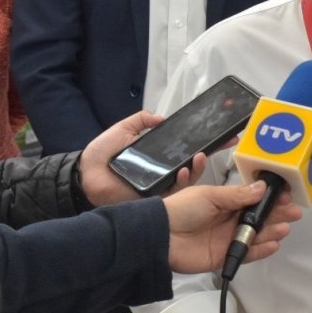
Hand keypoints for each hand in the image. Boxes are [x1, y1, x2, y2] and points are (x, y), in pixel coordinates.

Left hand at [79, 111, 214, 206]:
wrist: (85, 175)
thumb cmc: (101, 153)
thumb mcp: (122, 129)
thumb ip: (140, 119)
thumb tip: (161, 116)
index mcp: (157, 154)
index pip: (185, 146)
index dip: (203, 139)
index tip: (222, 131)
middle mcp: (162, 168)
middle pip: (192, 162)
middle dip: (211, 152)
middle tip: (226, 141)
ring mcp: (160, 183)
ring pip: (188, 178)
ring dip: (198, 167)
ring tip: (201, 156)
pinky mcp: (155, 196)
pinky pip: (174, 191)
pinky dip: (182, 181)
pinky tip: (184, 170)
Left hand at [164, 182, 301, 273]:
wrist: (160, 235)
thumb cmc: (182, 209)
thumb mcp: (210, 195)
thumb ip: (237, 195)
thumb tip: (262, 188)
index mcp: (225, 202)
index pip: (253, 199)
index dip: (269, 198)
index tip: (285, 195)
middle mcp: (228, 220)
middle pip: (258, 218)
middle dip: (276, 215)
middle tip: (294, 212)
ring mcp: (227, 239)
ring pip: (255, 235)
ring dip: (271, 231)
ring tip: (285, 227)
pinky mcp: (223, 256)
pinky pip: (245, 253)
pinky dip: (260, 250)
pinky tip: (273, 244)